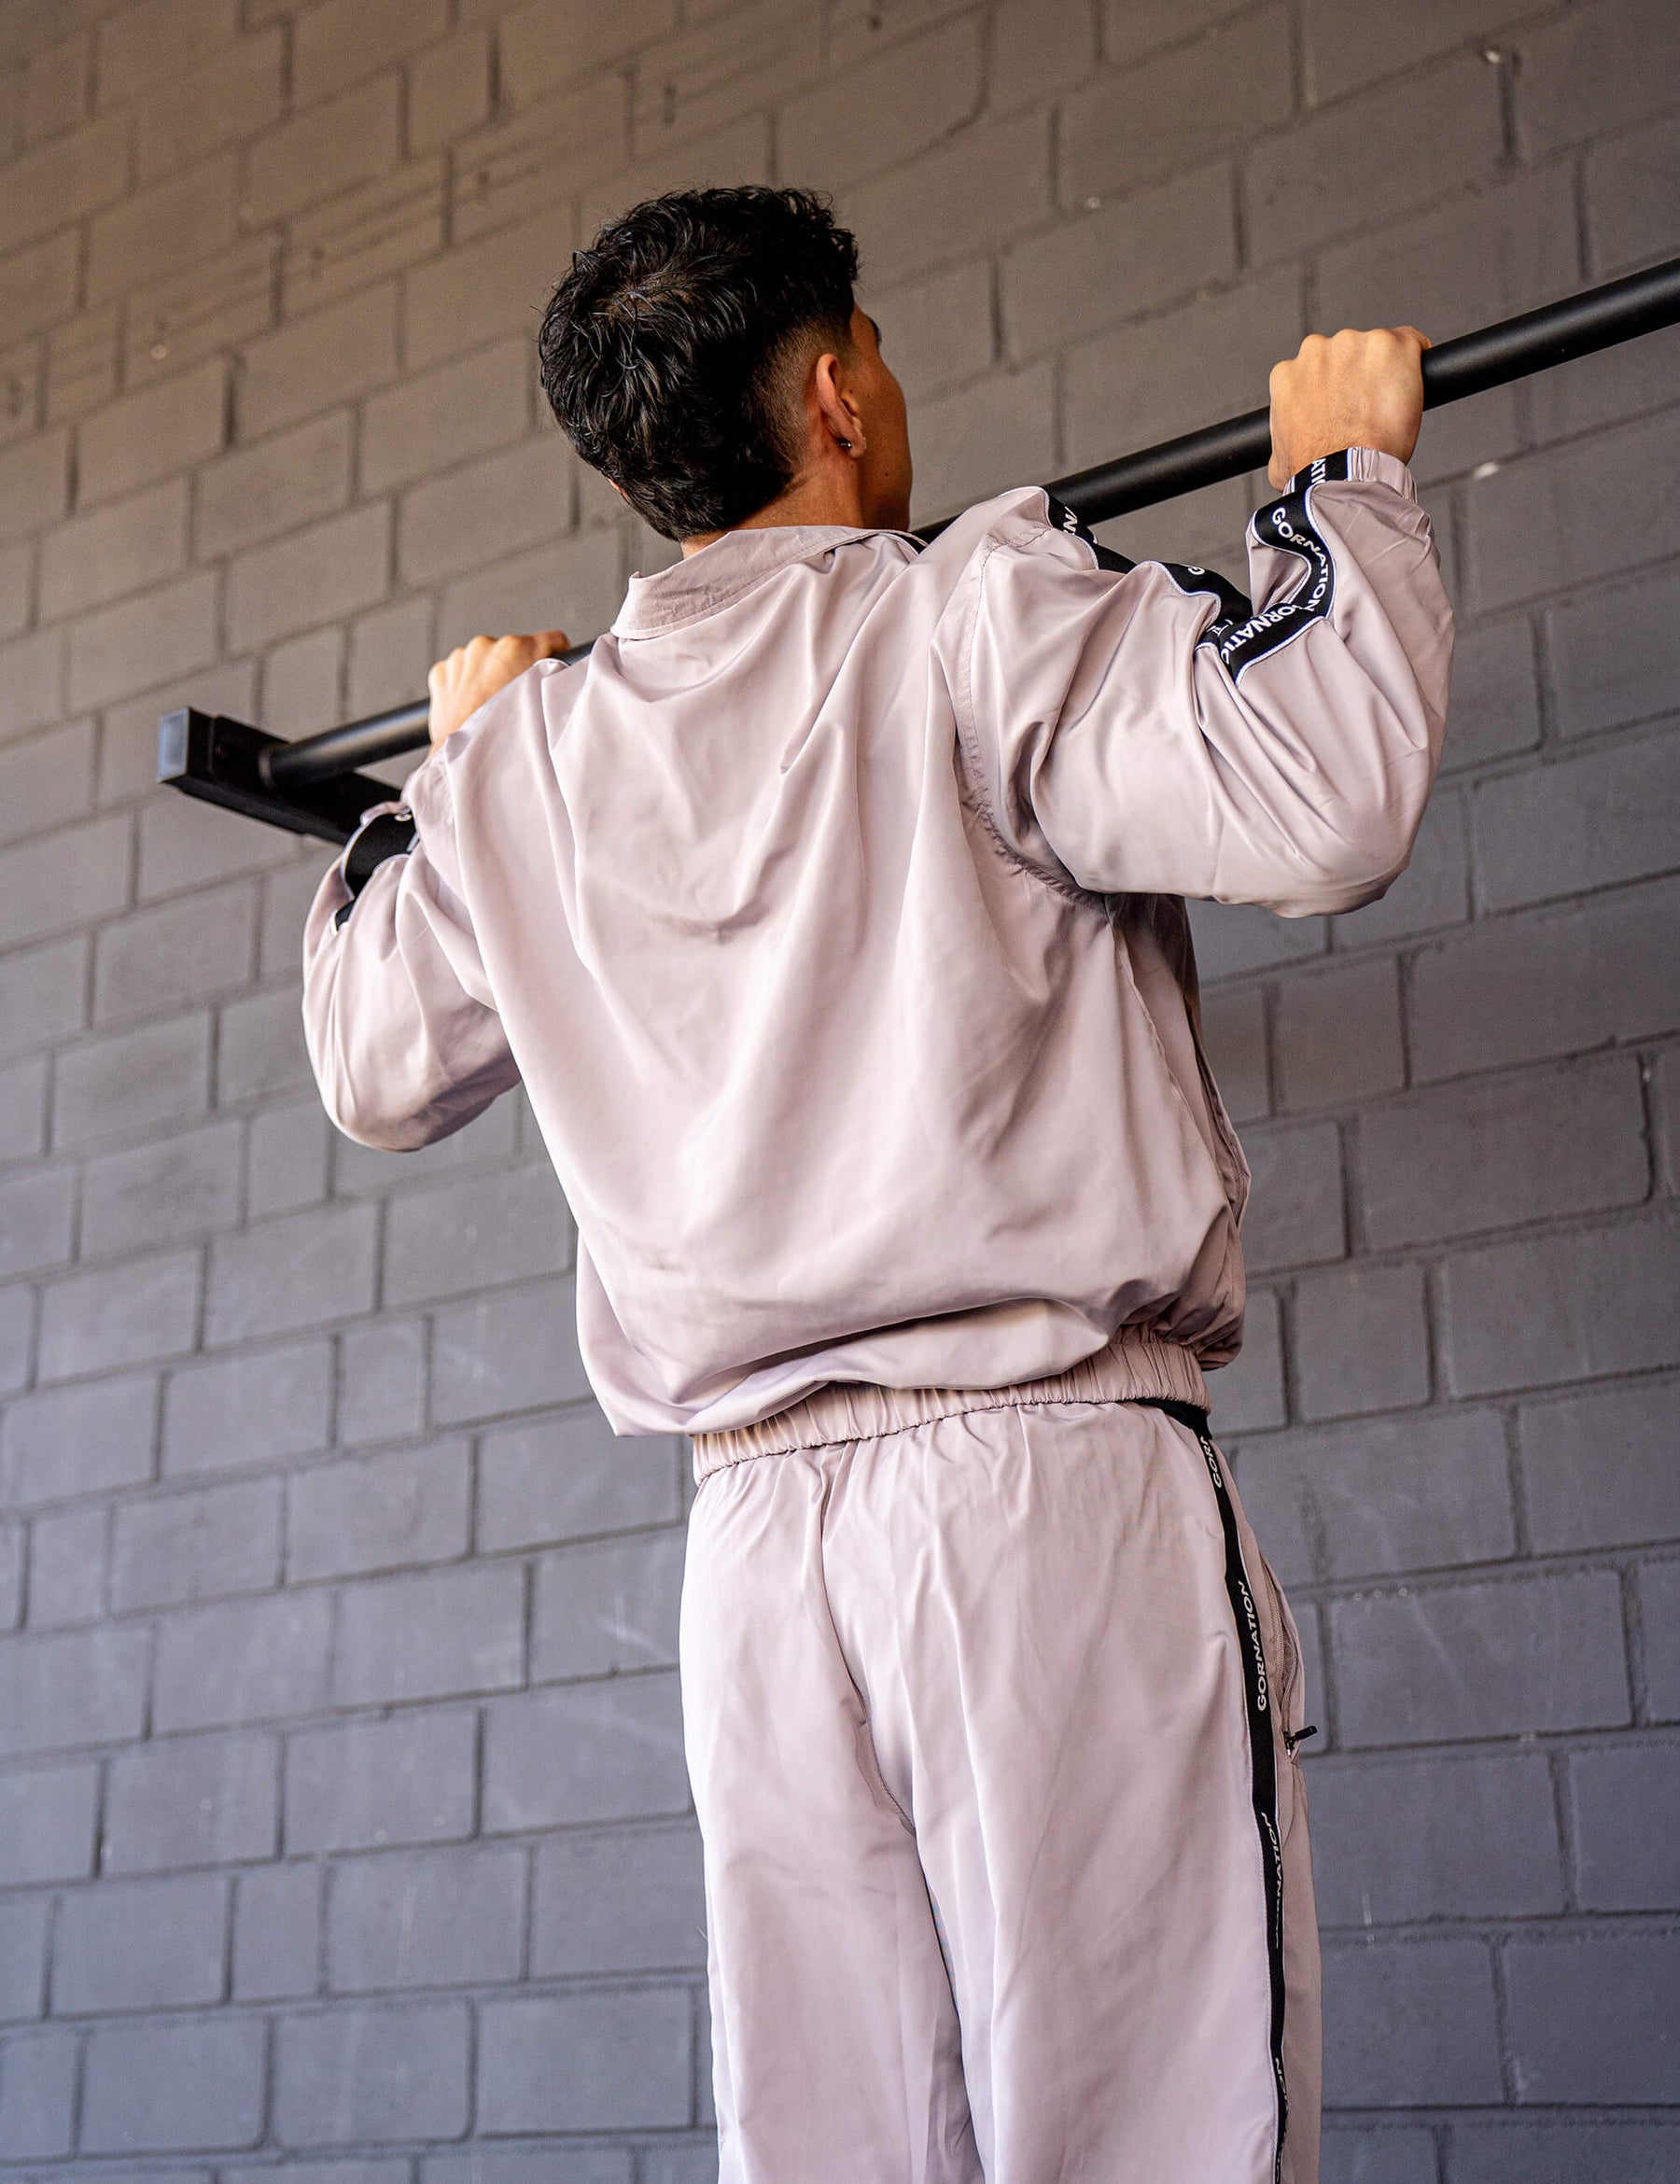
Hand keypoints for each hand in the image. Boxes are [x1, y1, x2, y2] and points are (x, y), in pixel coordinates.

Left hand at [427, 630, 569, 747]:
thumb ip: (550, 682)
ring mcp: (460, 658)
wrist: (463, 760)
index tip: (551, 670)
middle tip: (514, 699)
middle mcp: (485, 646)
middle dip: (515, 670)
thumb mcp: (541, 705)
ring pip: (483, 661)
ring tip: (490, 706)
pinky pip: (458, 672)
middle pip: (513, 651)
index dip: (555, 656)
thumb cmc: (502, 738)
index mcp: (514, 648)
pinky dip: (464, 686)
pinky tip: (470, 706)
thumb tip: (559, 677)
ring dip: (488, 677)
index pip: (551, 640)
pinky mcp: (441, 672)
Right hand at [1267, 327, 1429, 489]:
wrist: (1343, 473)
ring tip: (1388, 404)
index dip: (1334, 386)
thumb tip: (1286, 451)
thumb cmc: (1314, 469)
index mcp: (1288, 374)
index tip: (1345, 403)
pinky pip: (1409, 342)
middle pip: (1346, 353)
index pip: (1315, 369)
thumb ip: (1282, 441)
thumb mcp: (1279, 458)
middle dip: (1357, 375)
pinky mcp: (1388, 346)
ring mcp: (1353, 344)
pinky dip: (1415, 358)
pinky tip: (1414, 381)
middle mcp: (1317, 351)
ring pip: (1376, 348)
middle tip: (1367, 406)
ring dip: (1383, 369)